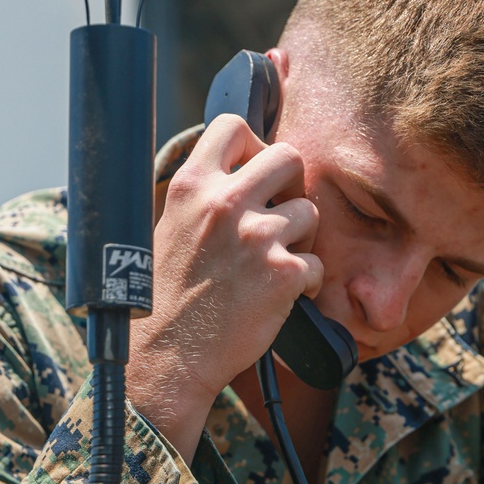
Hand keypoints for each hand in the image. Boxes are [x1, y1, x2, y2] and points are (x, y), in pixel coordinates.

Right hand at [128, 116, 322, 461]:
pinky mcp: (283, 274)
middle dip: (291, 187)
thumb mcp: (171, 227)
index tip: (254, 173)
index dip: (254, 146)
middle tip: (278, 218)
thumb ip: (206, 196)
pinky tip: (280, 297)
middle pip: (289, 158)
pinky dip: (304, 283)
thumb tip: (245, 173)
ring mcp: (257, 237)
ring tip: (275, 264)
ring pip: (310, 213)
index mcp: (192, 185)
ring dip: (301, 239)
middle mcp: (225, 203)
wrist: (168, 356)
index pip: (234, 126)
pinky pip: (316, 264)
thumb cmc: (166, 299)